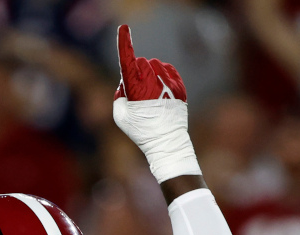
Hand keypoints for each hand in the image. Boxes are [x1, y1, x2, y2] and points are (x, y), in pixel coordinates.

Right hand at [112, 24, 200, 182]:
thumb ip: (119, 94)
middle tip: (136, 90)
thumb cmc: (140, 131)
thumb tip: (126, 82)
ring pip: (156, 65)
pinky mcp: (180, 86)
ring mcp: (169, 83)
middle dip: (137, 71)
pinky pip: (169, 71)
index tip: (123, 29)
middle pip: (142, 62)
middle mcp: (154, 82)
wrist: (166, 142)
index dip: (124, 44)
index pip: (128, 61)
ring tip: (150, 93)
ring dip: (150, 73)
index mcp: (136, 88)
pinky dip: (162, 76)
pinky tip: (160, 89)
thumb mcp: (120, 116)